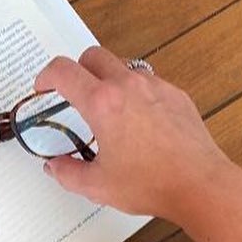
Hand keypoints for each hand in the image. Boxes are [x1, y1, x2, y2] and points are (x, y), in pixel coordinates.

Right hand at [35, 46, 229, 219]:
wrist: (199, 184)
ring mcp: (155, 86)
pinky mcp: (175, 95)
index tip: (43, 86)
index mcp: (102, 104)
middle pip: (93, 56)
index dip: (46, 75)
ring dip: (107, 79)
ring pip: (122, 66)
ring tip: (107, 110)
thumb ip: (68, 173)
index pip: (64, 71)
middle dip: (77, 70)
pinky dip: (135, 93)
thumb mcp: (98, 186)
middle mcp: (127, 85)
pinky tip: (138, 122)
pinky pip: (148, 82)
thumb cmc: (150, 184)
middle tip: (73, 94)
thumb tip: (54, 166)